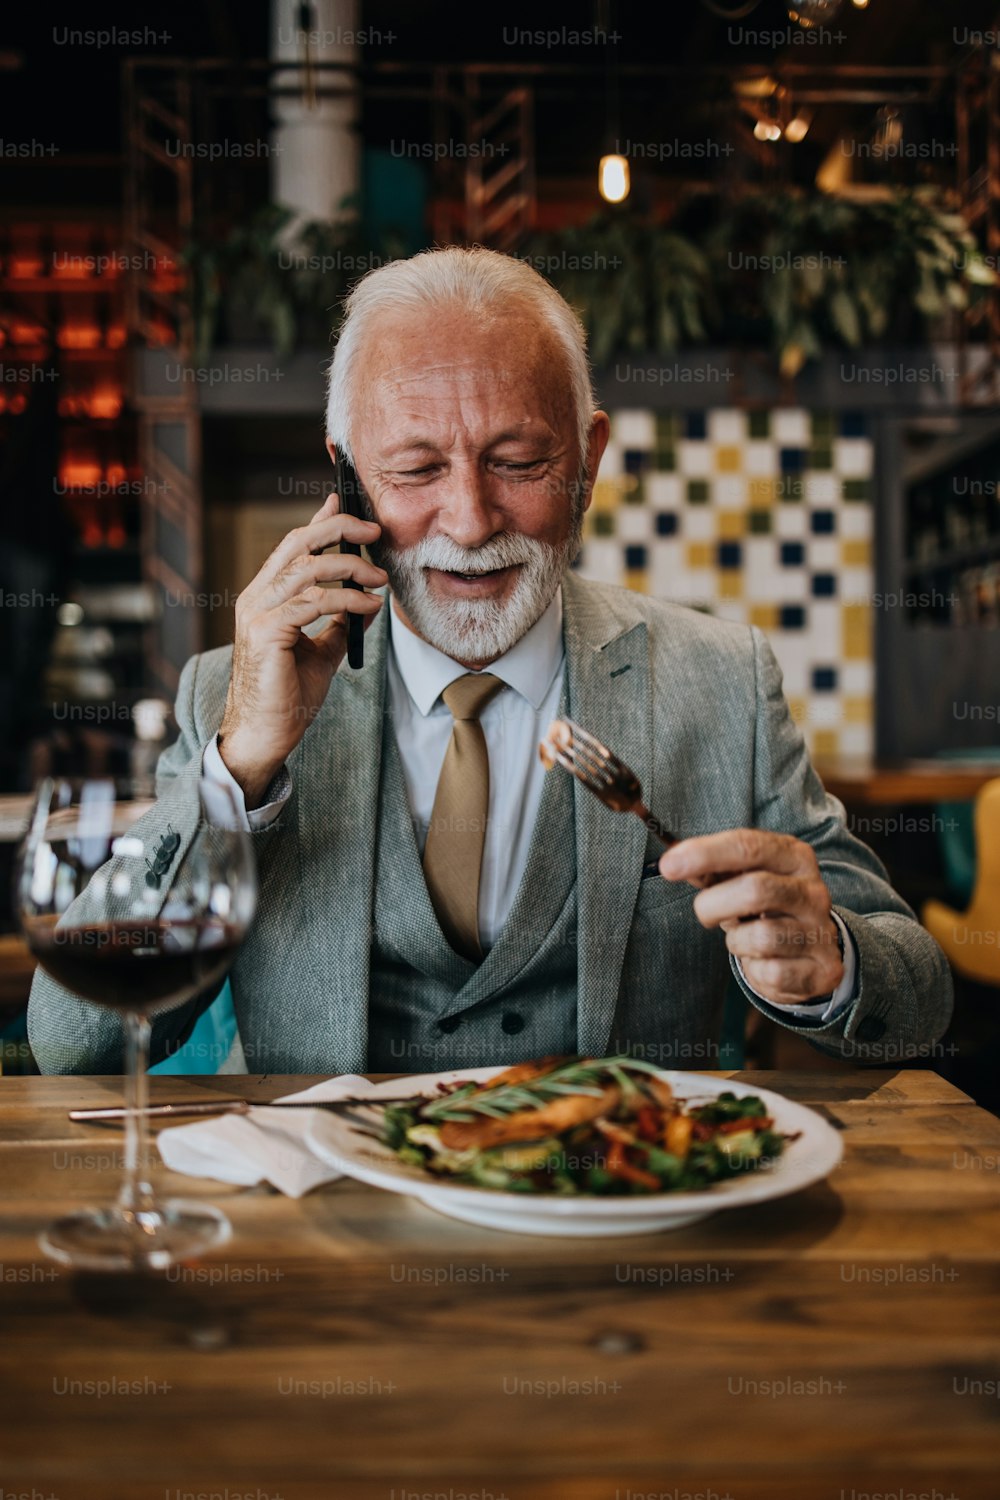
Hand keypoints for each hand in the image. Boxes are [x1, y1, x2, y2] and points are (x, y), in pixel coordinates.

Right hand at [217, 491, 386, 806]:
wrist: (265, 735)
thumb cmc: (287, 697)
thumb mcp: (321, 652)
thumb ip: (337, 625)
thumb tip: (364, 603)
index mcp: (265, 598)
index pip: (292, 546)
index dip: (319, 521)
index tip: (344, 503)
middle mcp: (256, 598)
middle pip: (297, 543)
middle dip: (338, 529)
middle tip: (375, 531)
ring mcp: (257, 613)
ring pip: (307, 568)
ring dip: (351, 567)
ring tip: (381, 578)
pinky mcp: (266, 632)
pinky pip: (314, 602)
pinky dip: (348, 600)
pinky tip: (369, 606)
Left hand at [659, 829, 843, 1005]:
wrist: (813, 950)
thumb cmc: (767, 906)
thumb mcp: (744, 878)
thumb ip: (712, 869)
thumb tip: (674, 861)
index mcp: (794, 857)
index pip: (748, 846)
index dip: (704, 854)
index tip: (668, 865)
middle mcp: (814, 891)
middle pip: (755, 890)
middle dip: (714, 904)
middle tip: (704, 913)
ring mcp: (821, 931)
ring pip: (761, 937)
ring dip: (737, 942)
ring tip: (743, 939)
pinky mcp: (824, 970)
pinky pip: (772, 974)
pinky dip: (755, 971)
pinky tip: (763, 962)